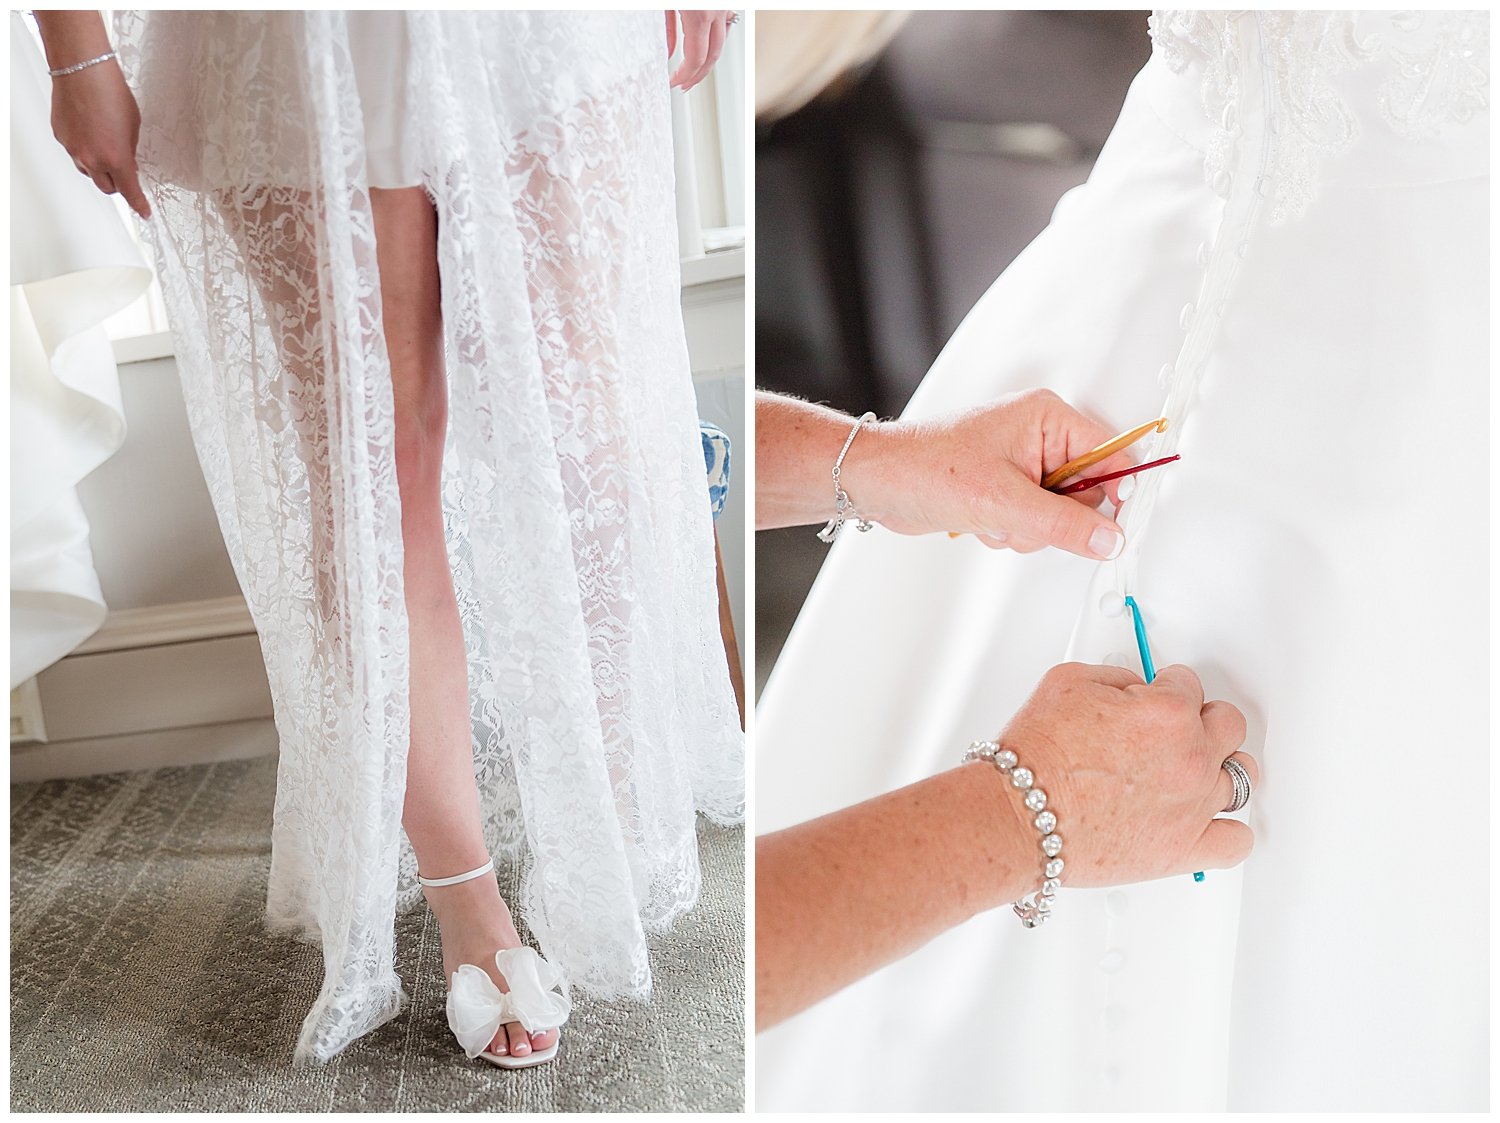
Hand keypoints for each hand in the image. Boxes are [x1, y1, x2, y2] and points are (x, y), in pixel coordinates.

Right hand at [49, 60, 150, 218]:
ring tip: (105, 146)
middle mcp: (92, 159)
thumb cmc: (110, 93)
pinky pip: (74, 152)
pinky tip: (89, 130)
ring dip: (99, 168)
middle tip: (124, 172)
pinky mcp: (60, 137)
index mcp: (116, 159)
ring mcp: (73, 149)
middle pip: (107, 187)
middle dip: (118, 184)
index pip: (130, 192)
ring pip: (88, 171)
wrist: (82, 71)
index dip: (139, 205)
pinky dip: (84, 149)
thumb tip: (127, 162)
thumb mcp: (133, 127)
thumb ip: (130, 150)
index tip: (144, 213)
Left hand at [665, 10, 734, 90]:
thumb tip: (668, 50)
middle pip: (711, 56)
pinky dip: (715, 39)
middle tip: (684, 85)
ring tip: (695, 71)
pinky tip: (706, 45)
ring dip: (708, 60)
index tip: (674, 82)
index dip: (684, 75)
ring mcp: (723, 7)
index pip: (695, 58)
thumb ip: (668, 25)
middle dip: (697, 75)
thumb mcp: (665, 2)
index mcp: (700, 14)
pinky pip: (725, 26)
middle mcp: (716, 11)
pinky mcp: (724, 2)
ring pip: (721, 43)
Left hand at [844, 389, 1136, 559]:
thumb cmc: (926, 468)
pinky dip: (1011, 532)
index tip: (1119, 526)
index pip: (1111, 455)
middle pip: (1087, 492)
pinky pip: (1033, 522)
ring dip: (1028, 530)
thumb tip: (1109, 538)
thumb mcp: (1004, 502)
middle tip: (1021, 515)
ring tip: (992, 517)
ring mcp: (1022, 463)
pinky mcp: (1006, 487)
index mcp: (1047, 418)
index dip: (1118, 492)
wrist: (878, 482)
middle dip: (1053, 518)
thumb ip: (1064, 523)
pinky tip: (983, 522)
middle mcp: (1039, 436)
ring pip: (1059, 514)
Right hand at [992, 662, 1256, 887]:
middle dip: (1201, 721)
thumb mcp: (1068, 681)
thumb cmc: (1035, 757)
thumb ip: (1116, 677)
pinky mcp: (1184, 850)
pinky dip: (1228, 829)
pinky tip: (1207, 819)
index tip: (1154, 698)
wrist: (1019, 814)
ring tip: (1193, 771)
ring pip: (1241, 778)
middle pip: (1228, 726)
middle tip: (1175, 730)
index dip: (1167, 688)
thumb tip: (1134, 688)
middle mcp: (1189, 758)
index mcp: (1167, 713)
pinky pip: (1236, 840)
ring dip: (1219, 768)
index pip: (1189, 684)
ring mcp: (1192, 806)